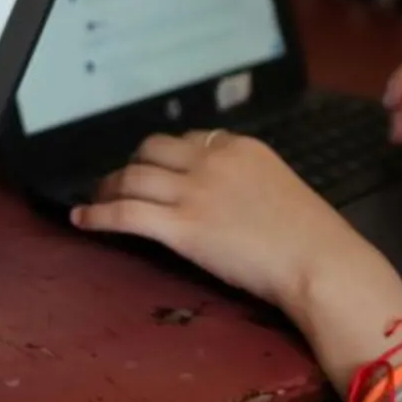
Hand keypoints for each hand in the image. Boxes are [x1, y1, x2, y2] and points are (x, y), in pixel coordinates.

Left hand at [75, 131, 401, 388]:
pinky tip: (81, 219)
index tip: (158, 169)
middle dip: (132, 164)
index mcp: (239, 147)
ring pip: (132, 178)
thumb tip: (226, 195)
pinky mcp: (180, 227)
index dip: (167, 156)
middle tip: (120, 181)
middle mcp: (211, 161)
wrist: (320, 262)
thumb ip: (247, 181)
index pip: (188, 139)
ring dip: (108, 187)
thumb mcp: (280, 187)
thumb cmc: (312, 237)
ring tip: (97, 198)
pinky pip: (124, 213)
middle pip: (152, 150)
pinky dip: (97, 214)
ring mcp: (193, 192)